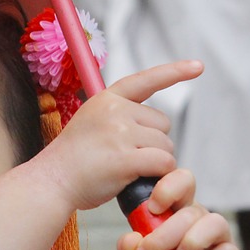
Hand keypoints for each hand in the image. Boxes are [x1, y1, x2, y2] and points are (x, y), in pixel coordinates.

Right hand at [44, 60, 202, 211]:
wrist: (51, 182)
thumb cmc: (73, 162)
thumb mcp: (91, 123)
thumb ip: (118, 118)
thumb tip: (153, 127)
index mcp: (107, 99)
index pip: (146, 80)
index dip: (175, 72)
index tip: (197, 66)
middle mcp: (115, 110)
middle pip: (163, 124)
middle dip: (154, 143)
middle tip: (127, 158)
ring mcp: (120, 133)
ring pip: (165, 146)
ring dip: (155, 162)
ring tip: (125, 170)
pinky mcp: (125, 158)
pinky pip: (163, 163)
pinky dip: (158, 175)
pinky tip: (137, 179)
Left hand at [115, 168, 240, 249]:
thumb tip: (130, 239)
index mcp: (176, 208)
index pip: (180, 181)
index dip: (168, 188)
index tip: (151, 208)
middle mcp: (199, 218)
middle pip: (191, 210)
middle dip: (166, 231)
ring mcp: (217, 237)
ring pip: (215, 223)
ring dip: (193, 240)